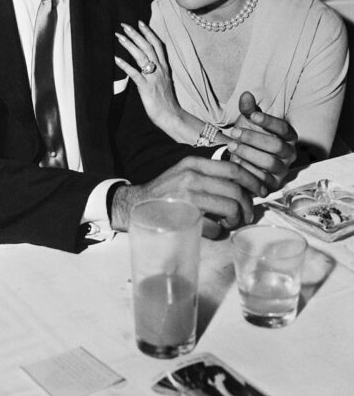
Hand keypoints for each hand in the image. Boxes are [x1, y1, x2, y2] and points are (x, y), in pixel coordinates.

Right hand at [111, 156, 265, 238]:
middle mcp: (191, 177)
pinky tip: (214, 230)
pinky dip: (219, 232)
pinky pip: (215, 227)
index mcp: (193, 164)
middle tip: (246, 214)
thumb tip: (240, 185)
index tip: (259, 190)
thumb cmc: (165, 191)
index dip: (251, 180)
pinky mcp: (184, 216)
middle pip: (235, 190)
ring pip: (229, 208)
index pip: (232, 168)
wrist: (135, 204)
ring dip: (235, 219)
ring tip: (230, 223)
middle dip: (247, 205)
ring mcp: (187, 197)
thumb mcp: (184, 172)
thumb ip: (208, 174)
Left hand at [114, 21, 178, 124]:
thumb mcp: (163, 81)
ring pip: (142, 56)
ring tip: (119, 37)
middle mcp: (160, 69)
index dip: (148, 32)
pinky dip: (125, 65)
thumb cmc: (166, 101)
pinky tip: (116, 59)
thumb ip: (156, 71)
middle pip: (148, 46)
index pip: (157, 45)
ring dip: (130, 45)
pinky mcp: (147, 88)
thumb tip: (147, 65)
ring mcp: (154, 78)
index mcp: (164, 67)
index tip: (140, 23)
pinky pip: (135, 74)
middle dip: (136, 34)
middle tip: (124, 25)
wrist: (171, 115)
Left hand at [228, 91, 296, 190]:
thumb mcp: (247, 122)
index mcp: (288, 137)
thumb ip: (248, 109)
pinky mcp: (273, 185)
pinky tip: (234, 162)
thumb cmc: (248, 138)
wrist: (240, 160)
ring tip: (231, 146)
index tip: (251, 115)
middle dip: (254, 138)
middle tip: (235, 132)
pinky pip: (262, 180)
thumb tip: (246, 95)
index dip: (268, 121)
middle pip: (277, 146)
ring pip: (270, 162)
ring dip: (248, 153)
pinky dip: (247, 170)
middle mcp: (290, 154)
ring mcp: (282, 171)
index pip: (284, 128)